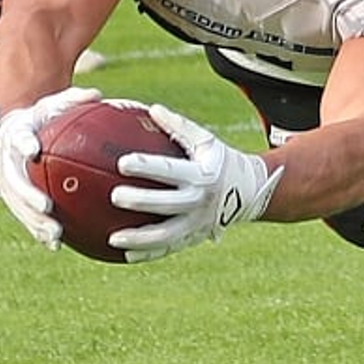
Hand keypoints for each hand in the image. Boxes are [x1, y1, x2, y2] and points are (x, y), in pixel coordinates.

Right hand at [0, 85, 102, 248]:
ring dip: (33, 221)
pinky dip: (38, 232)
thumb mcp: (54, 105)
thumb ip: (73, 100)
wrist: (13, 133)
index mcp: (16, 135)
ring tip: (54, 234)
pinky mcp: (13, 199)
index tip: (33, 151)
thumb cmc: (41, 118)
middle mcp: (7, 161)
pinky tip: (56, 245)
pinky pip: (25, 217)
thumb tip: (97, 94)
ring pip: (17, 206)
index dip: (24, 145)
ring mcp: (7, 183)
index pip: (18, 139)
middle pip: (14, 182)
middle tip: (47, 206)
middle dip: (29, 196)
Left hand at [107, 104, 280, 260]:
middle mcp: (199, 201)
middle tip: (114, 196)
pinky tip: (125, 255)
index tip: (122, 162)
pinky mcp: (194, 238)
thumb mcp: (206, 140)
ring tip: (113, 239)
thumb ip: (179, 125)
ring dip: (139, 239)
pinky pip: (169, 249)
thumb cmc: (220, 160)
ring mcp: (197, 223)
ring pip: (166, 235)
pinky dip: (148, 253)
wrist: (250, 191)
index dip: (147, 166)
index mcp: (201, 175)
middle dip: (140, 201)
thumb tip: (151, 108)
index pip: (170, 170)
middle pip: (166, 204)